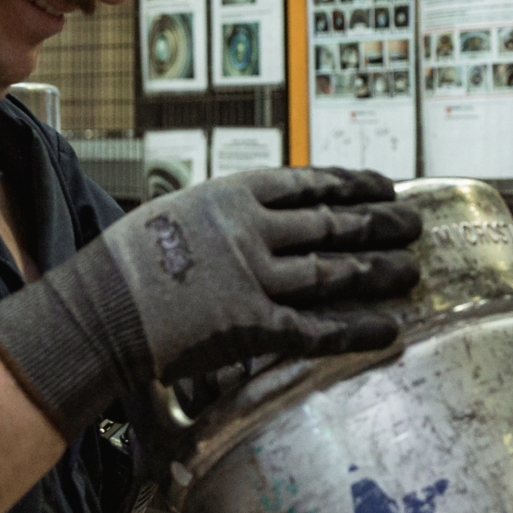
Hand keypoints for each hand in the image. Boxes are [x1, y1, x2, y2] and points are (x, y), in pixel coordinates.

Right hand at [0, 167, 422, 437]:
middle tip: (414, 223)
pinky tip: (390, 327)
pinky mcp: (253, 324)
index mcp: (232, 195)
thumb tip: (247, 219)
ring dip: (378, 270)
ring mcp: (255, 277)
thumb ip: (218, 217)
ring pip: (333, 272)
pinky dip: (357, 328)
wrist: (98, 308)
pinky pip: (317, 327)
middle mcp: (252, 231)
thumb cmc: (122, 263)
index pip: (307, 183)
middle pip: (332, 224)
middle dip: (378, 223)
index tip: (381, 184)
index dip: (350, 184)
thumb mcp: (173, 215)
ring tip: (412, 268)